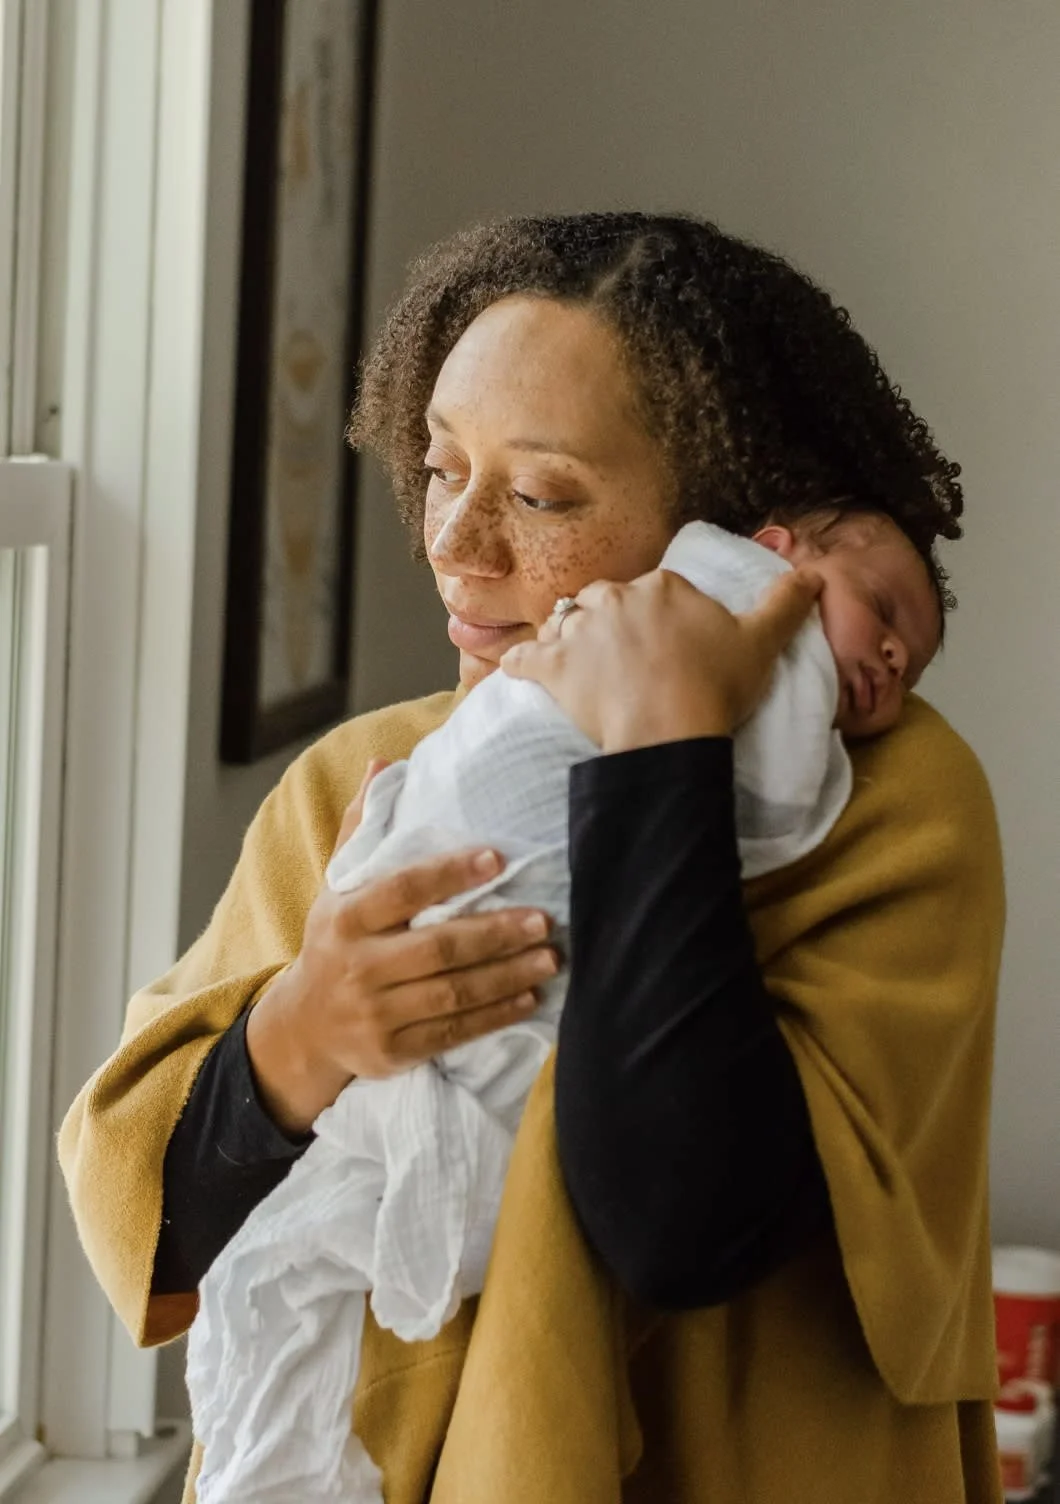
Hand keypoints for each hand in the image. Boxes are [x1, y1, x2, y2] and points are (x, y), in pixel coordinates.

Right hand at [246, 759, 557, 1133]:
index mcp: (344, 918)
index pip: (402, 890)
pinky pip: (453, 1033)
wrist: (303, 1027)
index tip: (498, 859)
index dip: (450, 874)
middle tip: (545, 919)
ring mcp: (374, 1014)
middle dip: (496, 933)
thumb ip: (361, 828)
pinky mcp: (392, 1052)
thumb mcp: (334, 886)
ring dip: (507, 976)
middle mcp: (357, 966)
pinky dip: (495, 1016)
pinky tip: (530, 998)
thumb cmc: (335, 941)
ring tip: (552, 957)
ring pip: (452, 994)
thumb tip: (383, 765)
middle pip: (438, 948)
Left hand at [501, 566, 823, 752]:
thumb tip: (813, 575)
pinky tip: (514, 669)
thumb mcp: (762, 642)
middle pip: (604, 599)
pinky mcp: (552, 667)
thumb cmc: (717, 685)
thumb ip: (786, 603)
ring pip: (564, 623)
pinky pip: (525, 658)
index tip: (663, 638)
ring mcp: (580, 631)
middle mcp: (616, 597)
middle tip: (620, 652)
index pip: (652, 589)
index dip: (655, 612)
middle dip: (607, 619)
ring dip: (565, 637)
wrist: (670, 730)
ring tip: (575, 660)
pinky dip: (518, 663)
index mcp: (663, 586)